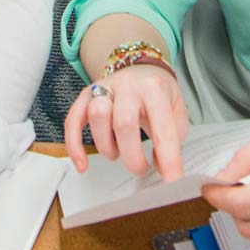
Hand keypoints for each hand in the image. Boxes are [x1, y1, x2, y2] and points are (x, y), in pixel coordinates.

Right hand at [61, 64, 188, 179]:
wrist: (141, 67)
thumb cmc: (158, 93)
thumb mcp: (176, 111)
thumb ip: (172, 139)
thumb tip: (161, 169)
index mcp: (155, 89)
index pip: (163, 128)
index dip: (168, 159)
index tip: (172, 181)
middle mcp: (128, 86)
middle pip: (124, 123)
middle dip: (132, 156)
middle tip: (140, 169)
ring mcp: (105, 88)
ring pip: (97, 116)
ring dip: (107, 146)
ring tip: (118, 154)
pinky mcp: (86, 95)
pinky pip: (73, 120)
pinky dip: (75, 145)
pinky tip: (83, 165)